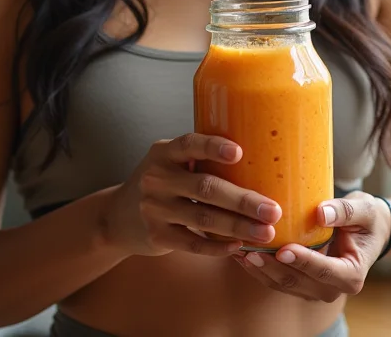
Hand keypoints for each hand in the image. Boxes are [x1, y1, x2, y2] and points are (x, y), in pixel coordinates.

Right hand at [102, 133, 282, 257]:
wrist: (118, 216)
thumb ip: (199, 159)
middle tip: (272, 209)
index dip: (213, 147)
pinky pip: (193, 243)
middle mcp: (157, 178)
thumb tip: (258, 159)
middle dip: (243, 200)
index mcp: (164, 153)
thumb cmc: (161, 183)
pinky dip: (218, 246)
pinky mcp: (157, 236)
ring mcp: (154, 209)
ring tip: (267, 232)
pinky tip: (239, 245)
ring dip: (239, 226)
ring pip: (204, 217)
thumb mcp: (170, 162)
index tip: (239, 152)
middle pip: (206, 187)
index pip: (189, 144)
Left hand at [234, 191, 390, 301]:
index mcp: (352, 274)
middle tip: (249, 250)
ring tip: (238, 250)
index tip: (282, 249)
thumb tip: (321, 212)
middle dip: (272, 267)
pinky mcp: (303, 283)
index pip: (325, 271)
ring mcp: (316, 289)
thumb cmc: (367, 218)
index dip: (303, 261)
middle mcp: (333, 288)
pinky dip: (260, 268)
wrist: (369, 231)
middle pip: (298, 282)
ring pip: (284, 284)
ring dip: (260, 270)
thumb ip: (345, 211)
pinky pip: (278, 279)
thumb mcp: (364, 209)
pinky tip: (242, 252)